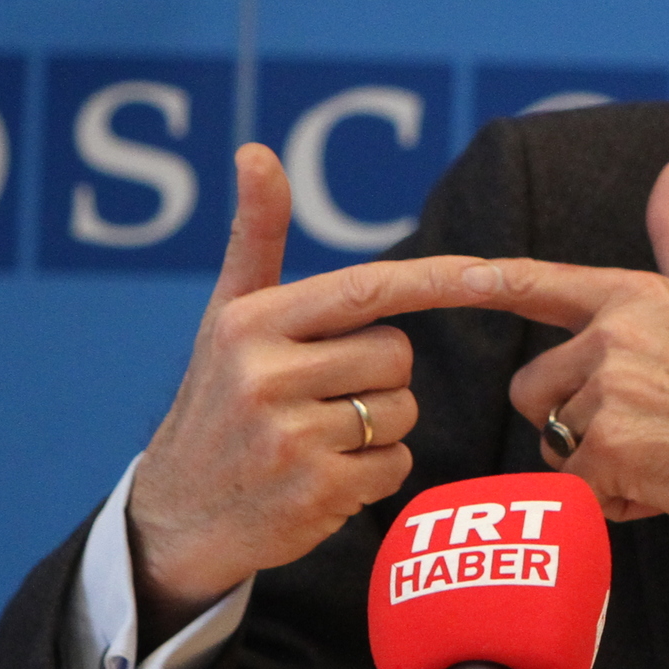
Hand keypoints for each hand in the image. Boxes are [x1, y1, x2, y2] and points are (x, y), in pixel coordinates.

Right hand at [127, 145, 493, 630]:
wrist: (176, 518)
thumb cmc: (217, 404)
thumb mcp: (226, 319)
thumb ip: (255, 237)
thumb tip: (257, 151)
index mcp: (250, 324)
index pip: (366, 288)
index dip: (436, 281)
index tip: (491, 272)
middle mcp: (265, 375)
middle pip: (396, 355)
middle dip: (380, 375)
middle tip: (323, 397)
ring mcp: (290, 438)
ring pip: (402, 411)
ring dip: (380, 426)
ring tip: (319, 438)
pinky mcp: (315, 493)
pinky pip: (395, 464)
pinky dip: (375, 473)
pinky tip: (325, 478)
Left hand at [465, 158, 668, 536]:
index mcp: (633, 296)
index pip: (536, 282)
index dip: (476, 279)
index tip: (435, 276)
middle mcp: (615, 335)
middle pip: (531, 390)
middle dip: (571, 420)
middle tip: (643, 427)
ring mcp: (611, 391)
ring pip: (555, 442)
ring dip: (596, 464)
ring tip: (662, 454)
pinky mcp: (610, 449)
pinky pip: (576, 486)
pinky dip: (613, 500)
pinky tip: (663, 484)